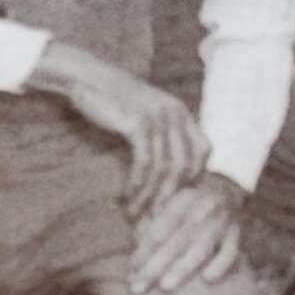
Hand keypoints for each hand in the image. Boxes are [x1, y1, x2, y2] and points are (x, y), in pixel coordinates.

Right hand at [29, 42, 208, 216]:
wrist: (90, 80)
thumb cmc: (116, 103)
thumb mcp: (148, 114)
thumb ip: (163, 135)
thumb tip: (169, 170)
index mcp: (182, 112)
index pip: (204, 149)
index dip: (196, 174)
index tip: (178, 193)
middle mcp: (176, 114)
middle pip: (185, 164)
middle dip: (171, 194)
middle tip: (156, 214)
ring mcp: (158, 118)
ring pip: (164, 167)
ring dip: (150, 194)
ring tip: (136, 211)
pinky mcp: (139, 123)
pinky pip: (145, 161)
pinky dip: (138, 182)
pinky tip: (129, 194)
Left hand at [128, 172, 245, 294]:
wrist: (227, 192)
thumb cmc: (189, 204)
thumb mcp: (171, 201)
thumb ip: (152, 218)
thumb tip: (132, 237)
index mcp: (181, 200)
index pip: (158, 230)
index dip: (143, 251)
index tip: (132, 271)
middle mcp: (201, 209)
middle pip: (175, 243)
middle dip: (155, 267)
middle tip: (138, 288)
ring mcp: (221, 222)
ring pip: (200, 249)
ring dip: (182, 269)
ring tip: (165, 287)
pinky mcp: (236, 234)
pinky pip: (230, 252)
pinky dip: (221, 264)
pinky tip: (208, 279)